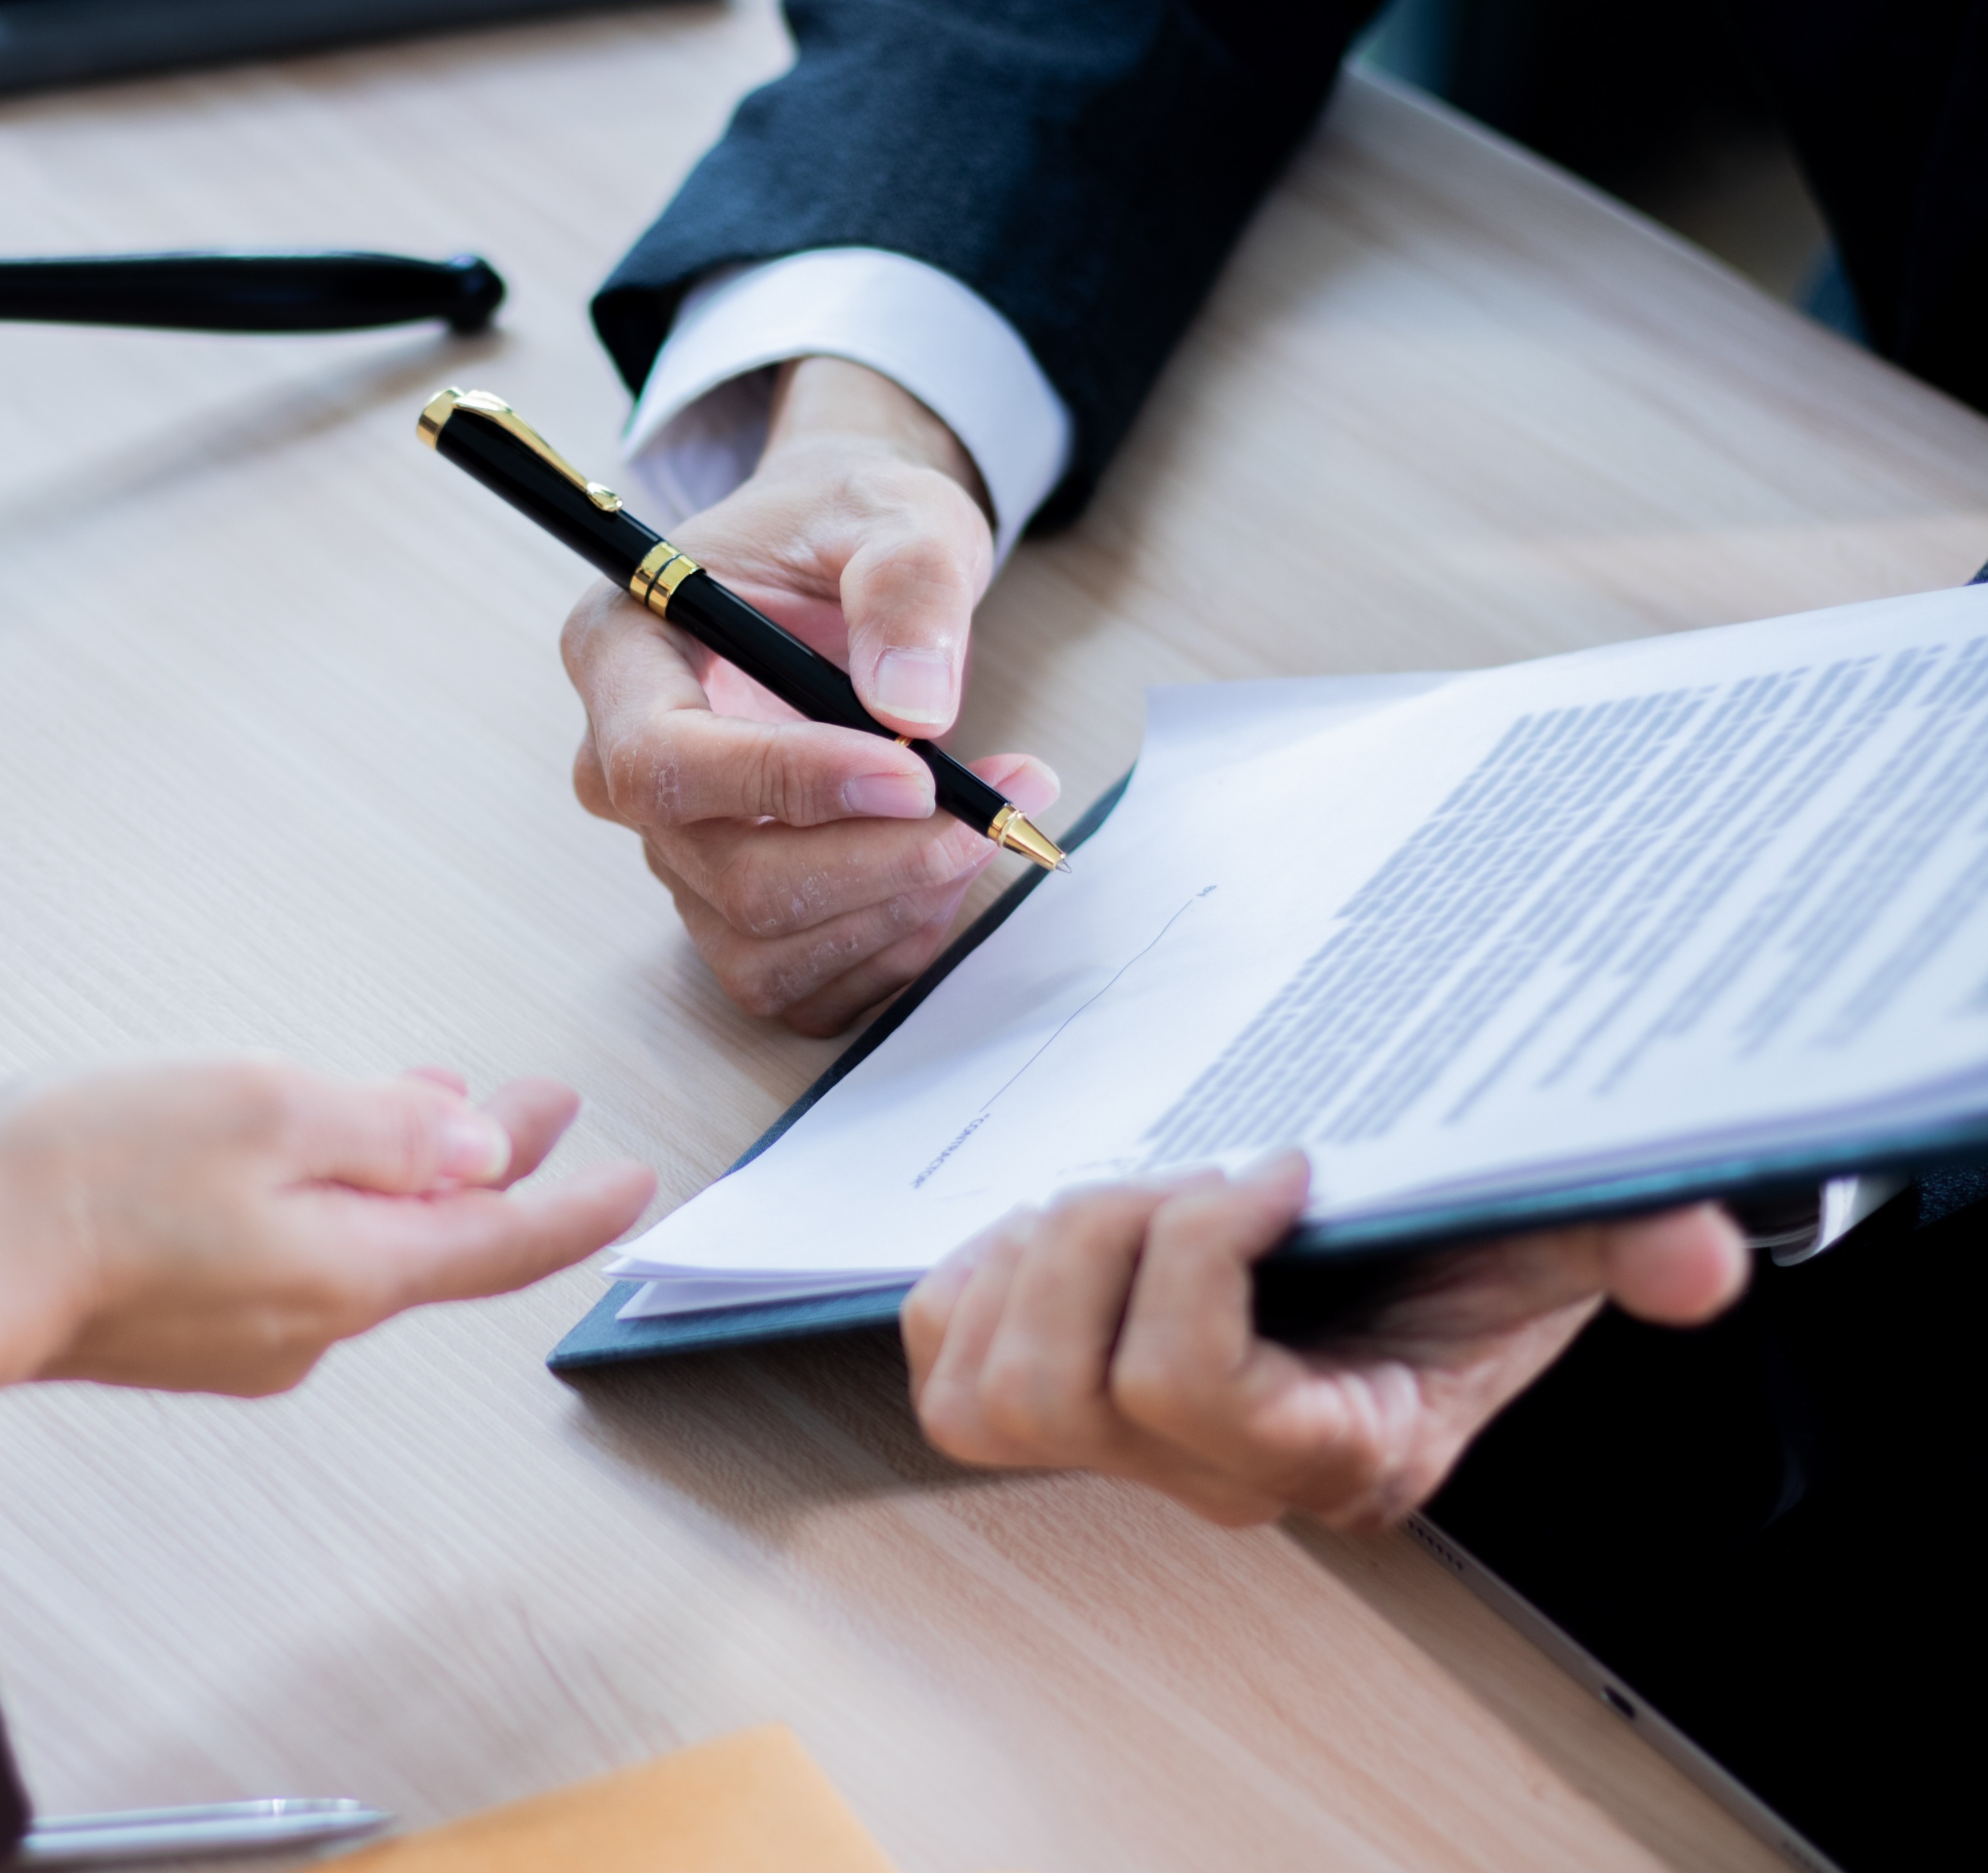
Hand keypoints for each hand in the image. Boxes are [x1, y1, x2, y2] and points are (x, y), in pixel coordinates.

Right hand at [0, 1060, 656, 1494]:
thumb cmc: (82, 1176)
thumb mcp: (262, 1109)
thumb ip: (384, 1129)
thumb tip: (475, 1146)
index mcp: (350, 1272)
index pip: (503, 1244)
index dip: (578, 1206)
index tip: (640, 1181)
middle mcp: (311, 1323)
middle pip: (436, 1241)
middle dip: (492, 1167)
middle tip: (538, 1103)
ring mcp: (243, 1332)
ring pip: (359, 1243)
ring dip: (401, 1173)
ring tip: (428, 1100)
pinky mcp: (181, 1325)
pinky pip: (291, 1255)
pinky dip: (324, 1196)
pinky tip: (308, 1151)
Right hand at [564, 356, 1058, 1034]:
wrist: (838, 574)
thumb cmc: (844, 533)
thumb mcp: (892, 511)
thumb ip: (906, 585)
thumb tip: (917, 707)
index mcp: (619, 653)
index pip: (663, 760)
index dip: (785, 782)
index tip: (914, 772)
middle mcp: (621, 768)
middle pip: (723, 871)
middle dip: (873, 861)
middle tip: (990, 813)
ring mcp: (674, 851)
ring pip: (760, 947)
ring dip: (891, 909)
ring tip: (985, 829)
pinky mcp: (729, 910)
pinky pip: (796, 988)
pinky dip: (884, 954)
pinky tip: (943, 879)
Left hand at [901, 1153, 1748, 1528]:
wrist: (1415, 1275)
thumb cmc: (1467, 1259)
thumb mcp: (1556, 1237)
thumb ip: (1630, 1242)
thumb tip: (1698, 1260)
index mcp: (1333, 1448)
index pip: (1195, 1390)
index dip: (1197, 1258)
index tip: (1275, 1166)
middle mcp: (1214, 1476)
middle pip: (1060, 1398)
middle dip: (1096, 1249)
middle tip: (1178, 1171)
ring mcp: (1122, 1454)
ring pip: (988, 1398)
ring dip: (1029, 1265)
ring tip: (1115, 1194)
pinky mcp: (1044, 1403)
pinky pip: (945, 1364)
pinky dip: (975, 1282)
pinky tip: (1056, 1225)